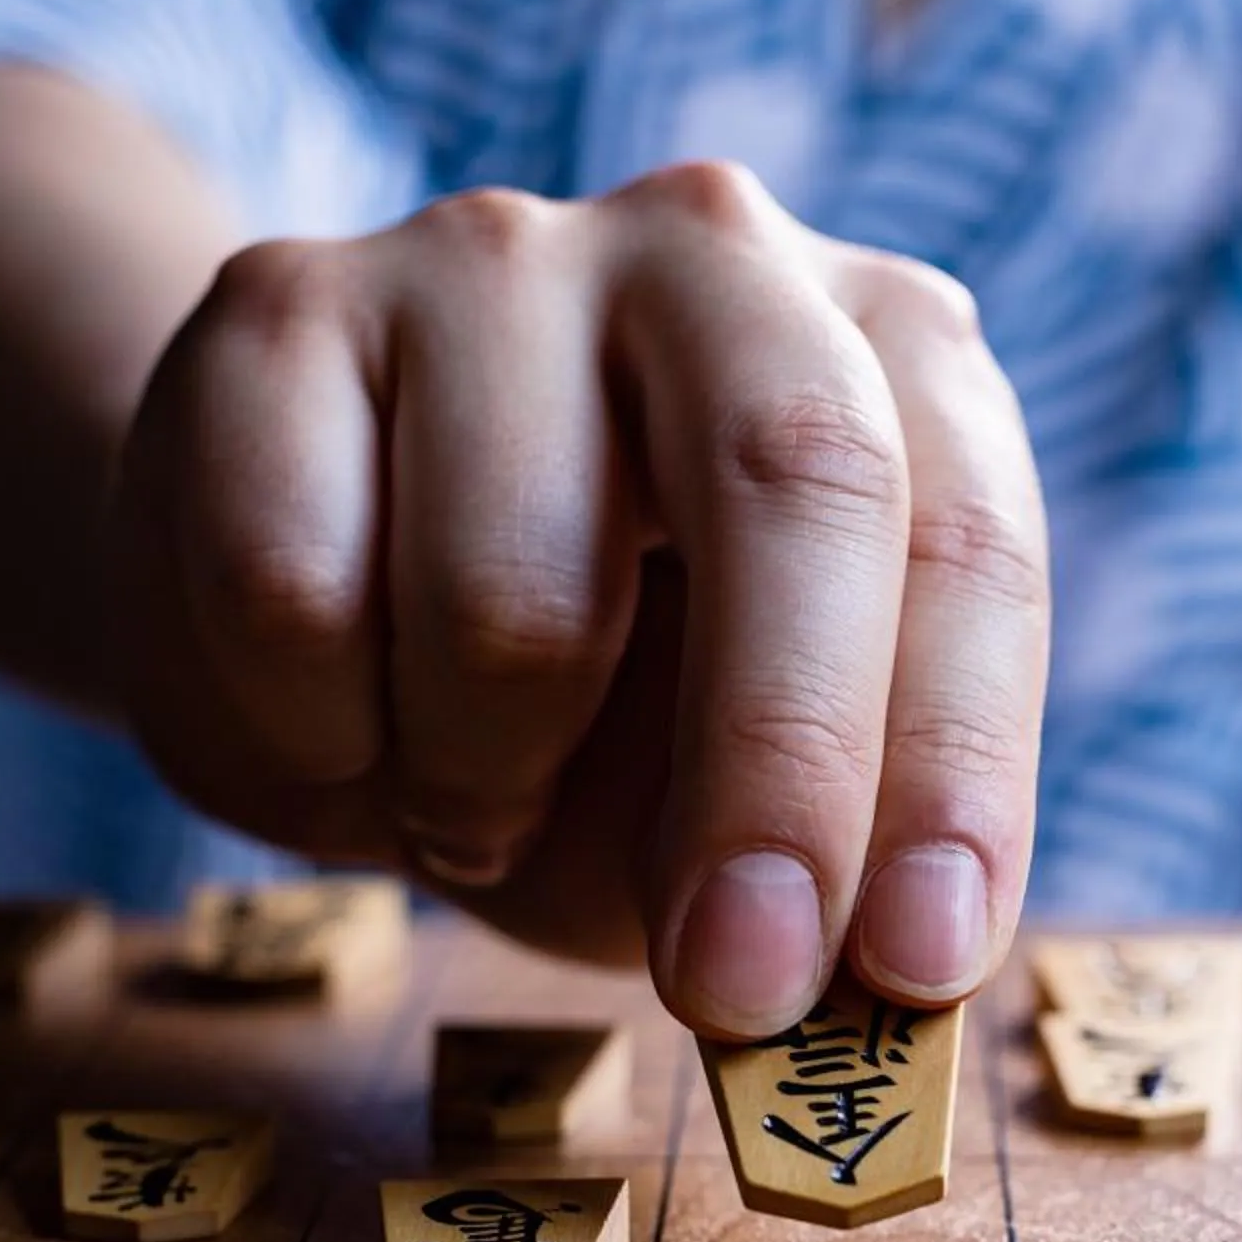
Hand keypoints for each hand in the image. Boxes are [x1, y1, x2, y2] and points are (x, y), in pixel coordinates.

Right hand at [111, 162, 1049, 1038]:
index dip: (952, 763)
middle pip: (792, 475)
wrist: (312, 593)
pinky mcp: (278, 308)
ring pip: (511, 594)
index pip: (964, 537)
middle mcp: (712, 256)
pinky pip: (296, 596)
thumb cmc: (591, 707)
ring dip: (489, 784)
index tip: (917, 965)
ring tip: (478, 790)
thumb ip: (820, 866)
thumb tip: (873, 985)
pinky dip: (323, 737)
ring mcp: (489, 259)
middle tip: (734, 986)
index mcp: (886, 353)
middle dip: (776, 770)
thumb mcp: (740, 800)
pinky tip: (347, 712)